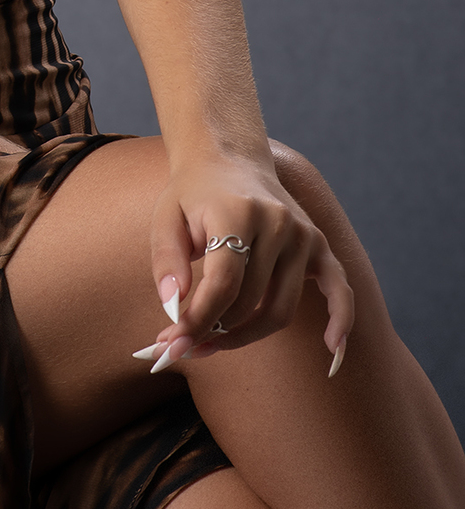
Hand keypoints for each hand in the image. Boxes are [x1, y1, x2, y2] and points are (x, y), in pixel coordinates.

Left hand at [137, 149, 354, 376]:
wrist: (227, 158)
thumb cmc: (193, 194)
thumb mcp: (167, 218)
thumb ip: (167, 262)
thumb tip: (172, 309)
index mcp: (238, 212)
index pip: (223, 285)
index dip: (198, 321)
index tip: (173, 343)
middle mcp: (278, 222)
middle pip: (250, 302)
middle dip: (215, 331)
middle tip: (187, 345)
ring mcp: (303, 234)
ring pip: (281, 308)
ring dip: (247, 335)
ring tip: (215, 343)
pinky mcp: (318, 245)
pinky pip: (339, 289)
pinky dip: (340, 321)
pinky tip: (331, 350)